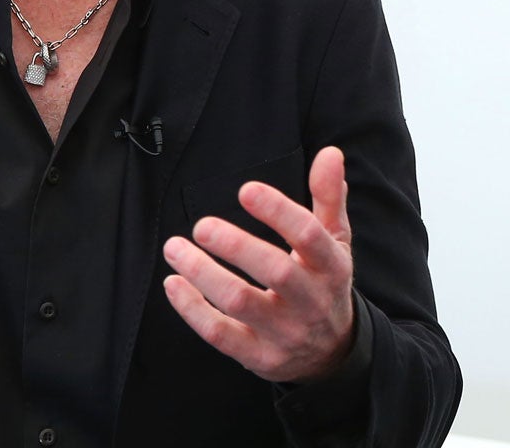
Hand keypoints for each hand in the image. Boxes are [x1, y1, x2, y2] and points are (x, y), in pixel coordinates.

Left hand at [162, 146, 356, 382]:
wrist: (331, 353)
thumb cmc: (325, 283)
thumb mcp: (335, 241)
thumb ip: (328, 197)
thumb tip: (330, 153)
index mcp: (331, 266)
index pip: (309, 236)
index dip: (278, 211)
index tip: (246, 190)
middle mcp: (310, 300)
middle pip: (276, 272)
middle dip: (236, 247)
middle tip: (202, 226)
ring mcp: (284, 332)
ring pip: (240, 303)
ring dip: (203, 274)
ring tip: (175, 248)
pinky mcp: (258, 356)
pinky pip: (220, 334)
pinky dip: (192, 309)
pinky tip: (174, 283)